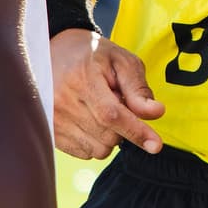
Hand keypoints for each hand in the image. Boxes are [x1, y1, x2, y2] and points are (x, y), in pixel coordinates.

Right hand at [51, 30, 164, 159]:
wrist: (56, 54)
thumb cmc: (92, 56)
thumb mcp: (121, 61)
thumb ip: (137, 88)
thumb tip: (156, 112)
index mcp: (81, 79)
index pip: (112, 115)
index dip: (136, 132)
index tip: (155, 145)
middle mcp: (62, 102)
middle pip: (109, 136)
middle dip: (124, 127)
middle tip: (116, 103)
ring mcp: (53, 121)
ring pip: (99, 149)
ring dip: (110, 136)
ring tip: (101, 109)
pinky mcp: (51, 134)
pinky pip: (85, 153)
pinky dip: (95, 141)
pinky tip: (90, 119)